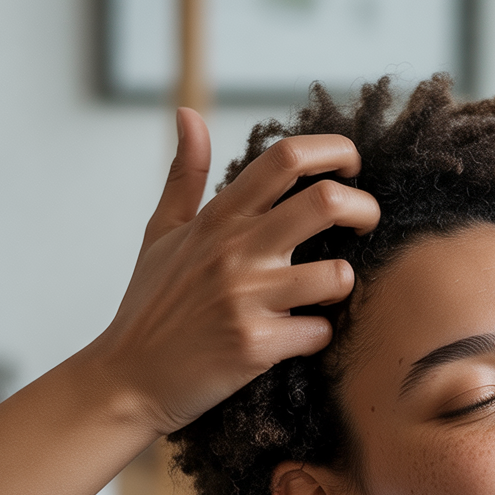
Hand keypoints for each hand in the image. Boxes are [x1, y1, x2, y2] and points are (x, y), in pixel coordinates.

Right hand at [91, 107, 379, 436]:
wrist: (129, 379)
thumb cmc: (151, 306)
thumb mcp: (161, 234)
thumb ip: (184, 176)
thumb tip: (188, 114)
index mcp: (218, 219)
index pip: (285, 159)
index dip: (333, 151)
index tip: (351, 166)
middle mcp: (235, 251)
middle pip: (326, 203)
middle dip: (364, 209)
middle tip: (365, 225)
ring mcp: (247, 299)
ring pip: (337, 275)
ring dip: (343, 285)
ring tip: (324, 294)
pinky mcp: (258, 346)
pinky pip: (321, 332)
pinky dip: (320, 337)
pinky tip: (300, 339)